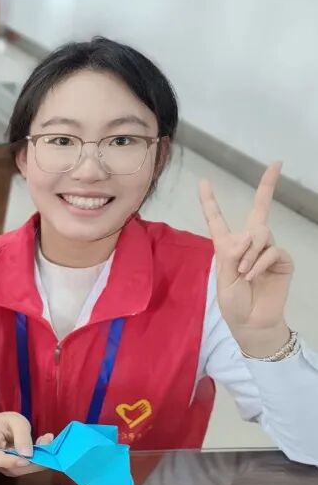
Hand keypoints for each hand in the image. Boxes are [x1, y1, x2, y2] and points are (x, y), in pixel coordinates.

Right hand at [0, 412, 52, 476]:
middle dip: (31, 463)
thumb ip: (22, 436)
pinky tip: (45, 449)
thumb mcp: (16, 421)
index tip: (26, 460)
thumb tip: (28, 455)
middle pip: (9, 468)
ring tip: (47, 444)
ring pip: (19, 471)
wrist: (4, 426)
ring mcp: (1, 465)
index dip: (8, 461)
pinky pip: (25, 469)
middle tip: (47, 449)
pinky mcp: (12, 468)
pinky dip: (38, 462)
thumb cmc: (7, 421)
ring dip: (37, 462)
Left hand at [199, 162, 293, 356]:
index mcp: (226, 245)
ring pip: (261, 233)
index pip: (217, 219)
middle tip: (277, 163)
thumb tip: (249, 235)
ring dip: (250, 252)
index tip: (203, 181)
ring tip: (243, 272)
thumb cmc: (233, 302)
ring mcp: (267, 249)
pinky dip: (259, 263)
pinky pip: (271, 250)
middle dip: (267, 185)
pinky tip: (253, 276)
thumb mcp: (223, 276)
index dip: (210, 201)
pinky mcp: (282, 259)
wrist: (251, 321)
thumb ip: (232, 253)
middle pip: (259, 209)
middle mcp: (248, 242)